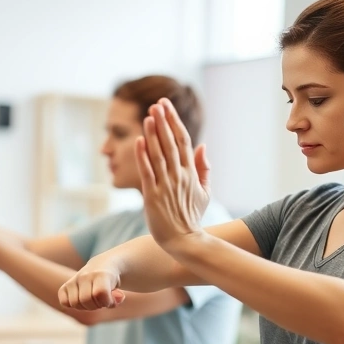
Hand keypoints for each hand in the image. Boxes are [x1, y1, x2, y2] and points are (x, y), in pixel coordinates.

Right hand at [58, 254, 127, 309]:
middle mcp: (85, 275)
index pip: (100, 293)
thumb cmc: (112, 282)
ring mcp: (74, 280)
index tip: (110, 299)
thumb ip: (118, 298)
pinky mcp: (66, 286)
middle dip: (95, 306)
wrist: (103, 266)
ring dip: (85, 307)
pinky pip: (64, 302)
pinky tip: (81, 301)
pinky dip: (72, 305)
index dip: (107, 301)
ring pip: (74, 303)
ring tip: (92, 300)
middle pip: (86, 300)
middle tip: (100, 301)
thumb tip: (117, 298)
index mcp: (100, 274)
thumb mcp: (119, 289)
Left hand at [136, 98, 211, 250]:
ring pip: (159, 154)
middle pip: (170, 143)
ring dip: (153, 134)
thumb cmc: (191, 216)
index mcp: (190, 172)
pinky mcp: (152, 196)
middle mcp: (179, 175)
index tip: (166, 105)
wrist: (184, 241)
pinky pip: (147, 172)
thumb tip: (203, 145)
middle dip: (164, 121)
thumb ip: (204, 168)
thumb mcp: (205, 192)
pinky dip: (143, 156)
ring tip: (149, 115)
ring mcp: (165, 185)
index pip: (182, 140)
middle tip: (157, 103)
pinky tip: (139, 141)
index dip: (174, 121)